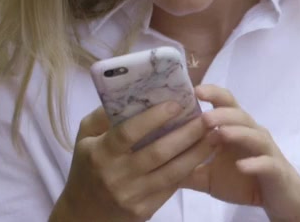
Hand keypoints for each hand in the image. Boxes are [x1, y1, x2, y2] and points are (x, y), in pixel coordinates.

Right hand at [51, 102, 215, 221]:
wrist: (83, 212)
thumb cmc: (86, 166)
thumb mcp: (85, 137)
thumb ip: (103, 115)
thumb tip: (130, 91)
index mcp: (100, 153)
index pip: (129, 132)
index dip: (154, 117)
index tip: (178, 104)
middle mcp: (115, 175)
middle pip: (158, 152)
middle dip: (187, 134)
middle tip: (207, 118)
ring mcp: (131, 195)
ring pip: (172, 172)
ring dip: (197, 153)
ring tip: (215, 135)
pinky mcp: (143, 210)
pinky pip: (171, 187)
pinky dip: (189, 170)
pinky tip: (203, 155)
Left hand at [183, 85, 299, 221]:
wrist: (278, 199)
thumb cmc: (243, 182)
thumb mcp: (208, 177)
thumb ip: (186, 167)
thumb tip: (155, 164)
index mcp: (235, 130)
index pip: (224, 104)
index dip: (211, 94)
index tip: (192, 90)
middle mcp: (252, 133)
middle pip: (239, 114)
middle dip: (221, 112)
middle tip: (203, 116)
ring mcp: (265, 150)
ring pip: (254, 134)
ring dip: (237, 132)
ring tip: (219, 134)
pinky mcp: (276, 170)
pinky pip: (266, 163)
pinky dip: (255, 163)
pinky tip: (242, 165)